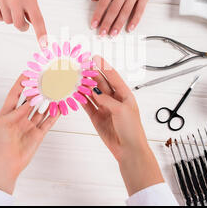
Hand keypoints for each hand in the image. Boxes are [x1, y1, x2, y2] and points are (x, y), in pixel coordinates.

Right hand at [0, 0, 47, 47]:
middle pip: (19, 25)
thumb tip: (28, 21)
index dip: (41, 34)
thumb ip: (30, 4)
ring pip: (7, 21)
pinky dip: (1, 15)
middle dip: (23, 25)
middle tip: (24, 21)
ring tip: (12, 4)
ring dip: (11, 17)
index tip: (44, 45)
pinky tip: (3, 6)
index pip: (37, 19)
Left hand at [0, 74, 59, 193]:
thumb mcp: (3, 124)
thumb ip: (17, 112)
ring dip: (48, 101)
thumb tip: (29, 101)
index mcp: (7, 114)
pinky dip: (55, 115)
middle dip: (38, 90)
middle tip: (46, 80)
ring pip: (41, 110)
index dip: (21, 83)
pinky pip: (48, 122)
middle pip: (31, 100)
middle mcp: (19, 118)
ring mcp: (29, 126)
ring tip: (56, 91)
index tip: (27, 72)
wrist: (4, 167)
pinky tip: (60, 107)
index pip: (15, 94)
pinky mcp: (38, 135)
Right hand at [82, 56, 163, 195]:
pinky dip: (81, 99)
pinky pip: (87, 105)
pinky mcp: (97, 117)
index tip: (95, 57)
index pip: (113, 77)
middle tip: (81, 66)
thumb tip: (95, 91)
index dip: (104, 67)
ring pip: (93, 93)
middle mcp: (114, 99)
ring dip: (85, 86)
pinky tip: (74, 92)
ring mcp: (105, 108)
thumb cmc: (131, 129)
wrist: (128, 149)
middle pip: (101, 83)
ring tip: (75, 77)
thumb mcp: (121, 110)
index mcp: (125, 95)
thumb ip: (107, 99)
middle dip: (92, 74)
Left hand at [90, 0, 158, 36]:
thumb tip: (93, 0)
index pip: (103, 3)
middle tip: (102, 34)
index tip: (94, 25)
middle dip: (106, 24)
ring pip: (125, 12)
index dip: (98, 15)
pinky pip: (139, 10)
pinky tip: (129, 28)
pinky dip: (134, 20)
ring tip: (113, 34)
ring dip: (118, 25)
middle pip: (113, 10)